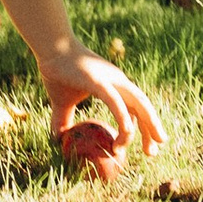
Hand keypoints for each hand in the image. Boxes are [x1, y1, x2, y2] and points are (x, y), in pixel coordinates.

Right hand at [40, 41, 163, 151]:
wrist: (51, 48)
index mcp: (114, 85)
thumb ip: (62, 119)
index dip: (143, 127)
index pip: (135, 108)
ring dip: (147, 126)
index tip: (144, 147)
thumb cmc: (57, 71)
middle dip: (151, 130)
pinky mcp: (99, 81)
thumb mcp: (61, 102)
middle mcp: (119, 81)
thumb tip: (56, 138)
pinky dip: (124, 117)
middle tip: (152, 153)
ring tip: (149, 149)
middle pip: (143, 107)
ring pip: (137, 104)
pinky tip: (128, 133)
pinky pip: (116, 102)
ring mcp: (111, 80)